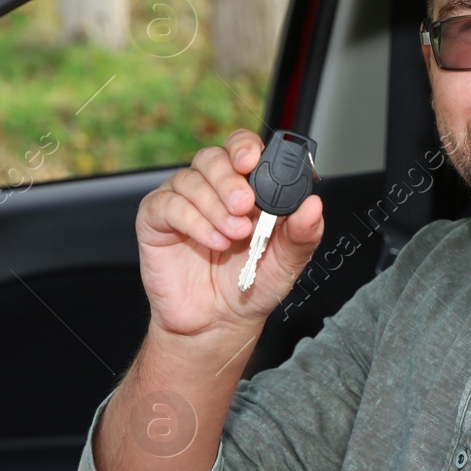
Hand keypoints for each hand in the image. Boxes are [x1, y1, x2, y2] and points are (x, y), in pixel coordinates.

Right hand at [135, 127, 322, 338]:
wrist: (218, 322)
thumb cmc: (251, 285)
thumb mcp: (287, 261)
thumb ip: (303, 233)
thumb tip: (313, 205)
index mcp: (245, 187)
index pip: (242, 148)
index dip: (245, 148)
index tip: (253, 162)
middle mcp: (212, 188)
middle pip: (213, 157)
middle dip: (230, 179)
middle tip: (245, 206)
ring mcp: (182, 201)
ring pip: (191, 179)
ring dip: (215, 206)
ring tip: (233, 236)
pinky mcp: (156, 219)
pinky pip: (168, 204)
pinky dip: (193, 221)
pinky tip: (212, 241)